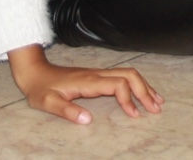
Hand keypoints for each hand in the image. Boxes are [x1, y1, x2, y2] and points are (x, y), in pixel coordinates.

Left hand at [7, 45, 162, 123]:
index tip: (133, 115)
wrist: (35, 72)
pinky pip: (122, 77)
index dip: (129, 99)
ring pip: (128, 74)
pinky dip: (136, 85)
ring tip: (157, 102)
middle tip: (156, 109)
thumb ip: (66, 111)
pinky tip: (141, 95)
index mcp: (88, 81)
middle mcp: (97, 74)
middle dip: (145, 91)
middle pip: (129, 75)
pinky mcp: (97, 77)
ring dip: (144, 87)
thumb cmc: (41, 88)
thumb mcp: (48, 102)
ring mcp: (98, 74)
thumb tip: (87, 120)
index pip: (118, 84)